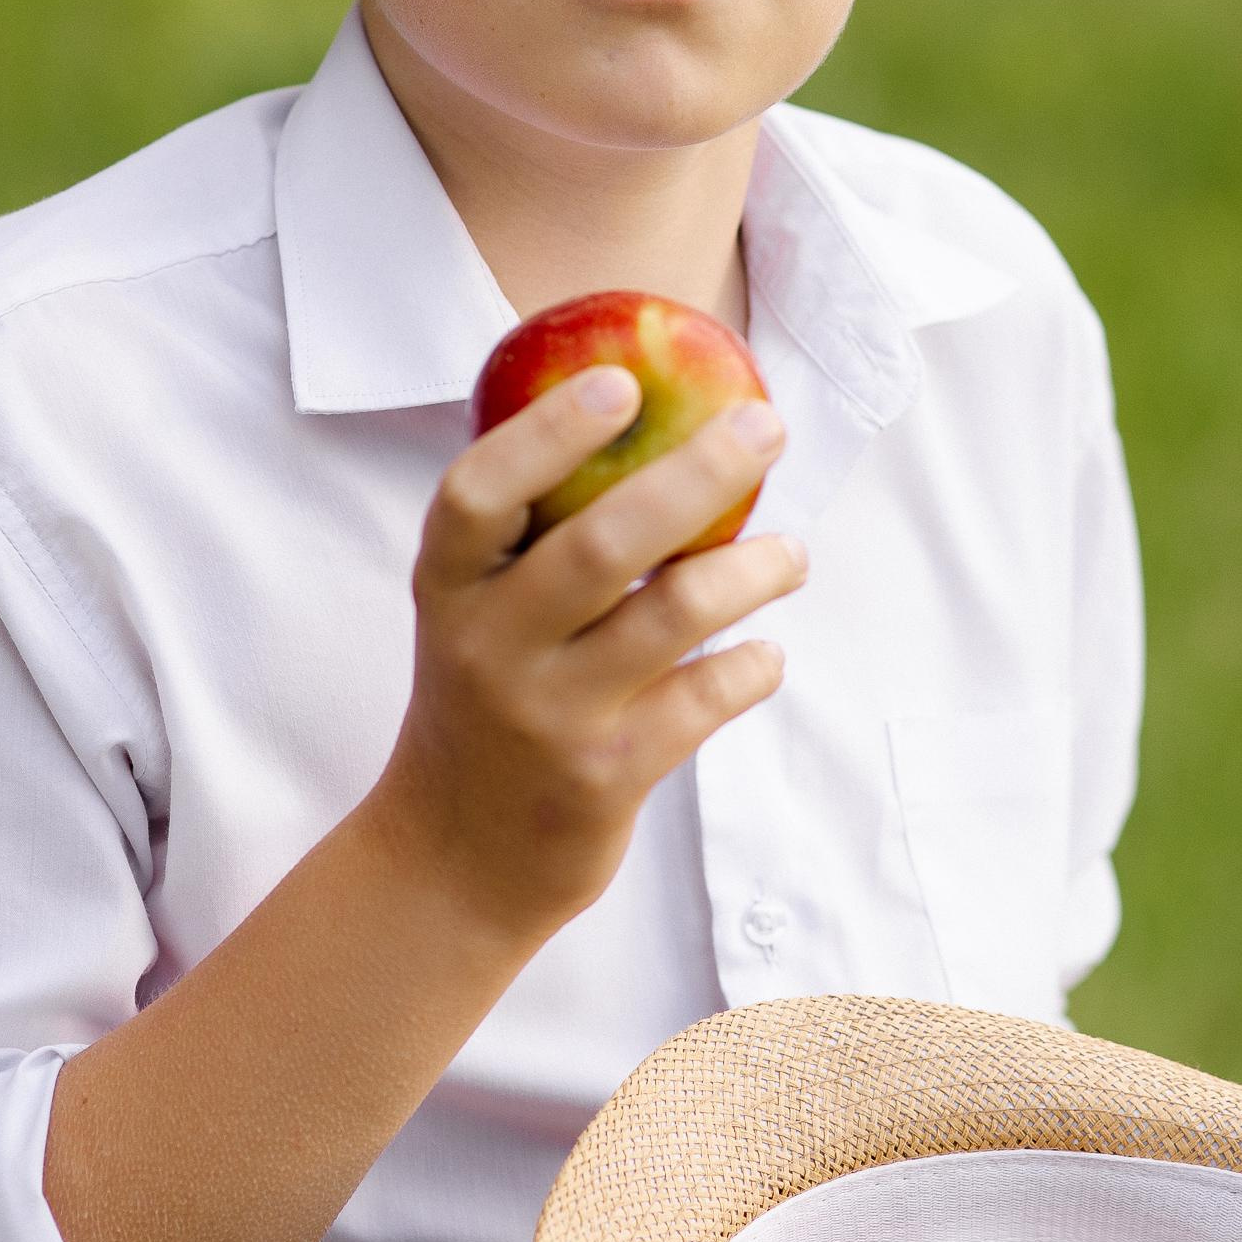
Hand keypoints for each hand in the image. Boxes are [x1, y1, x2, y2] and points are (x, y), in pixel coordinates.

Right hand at [374, 365, 804, 940]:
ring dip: (752, 569)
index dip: (548, 433)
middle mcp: (489, 645)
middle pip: (601, 542)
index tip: (622, 383)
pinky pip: (703, 699)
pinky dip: (751, 666)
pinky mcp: (603, 777)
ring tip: (792, 553)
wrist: (454, 857)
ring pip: (672, 614)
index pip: (480, 492)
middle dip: (699, 473)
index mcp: (450, 586)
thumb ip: (534, 536)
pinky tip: (764, 653)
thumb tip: (659, 426)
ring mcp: (547, 714)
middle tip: (764, 428)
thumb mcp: (476, 613)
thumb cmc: (486, 699)